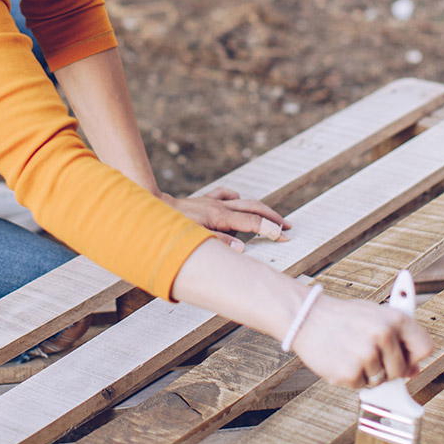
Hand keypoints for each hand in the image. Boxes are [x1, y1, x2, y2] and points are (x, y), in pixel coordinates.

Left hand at [159, 187, 289, 250]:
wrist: (155, 208)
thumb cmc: (174, 227)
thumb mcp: (196, 238)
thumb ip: (220, 243)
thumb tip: (242, 249)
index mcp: (220, 217)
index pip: (253, 223)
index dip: (271, 229)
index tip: (285, 236)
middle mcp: (220, 206)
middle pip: (255, 209)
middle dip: (273, 218)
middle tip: (288, 227)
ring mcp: (214, 201)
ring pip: (244, 201)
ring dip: (260, 209)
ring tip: (272, 218)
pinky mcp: (206, 200)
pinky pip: (226, 195)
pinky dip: (236, 199)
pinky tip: (239, 204)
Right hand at [289, 293, 433, 389]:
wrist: (306, 316)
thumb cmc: (342, 317)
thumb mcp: (373, 316)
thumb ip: (397, 339)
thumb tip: (413, 370)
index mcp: (394, 318)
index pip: (425, 347)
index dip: (415, 356)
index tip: (405, 358)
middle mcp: (383, 334)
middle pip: (402, 370)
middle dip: (388, 368)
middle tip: (367, 353)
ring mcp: (366, 354)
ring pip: (381, 381)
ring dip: (367, 373)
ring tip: (350, 352)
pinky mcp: (349, 371)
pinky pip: (361, 386)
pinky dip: (351, 378)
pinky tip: (340, 359)